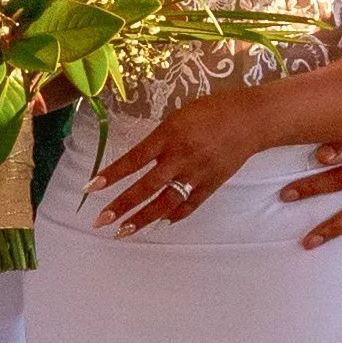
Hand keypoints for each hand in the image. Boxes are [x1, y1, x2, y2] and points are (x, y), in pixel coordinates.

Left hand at [91, 94, 261, 233]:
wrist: (250, 119)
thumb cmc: (212, 110)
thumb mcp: (178, 117)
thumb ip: (159, 139)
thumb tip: (140, 160)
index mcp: (169, 136)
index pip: (133, 159)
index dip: (111, 174)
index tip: (91, 188)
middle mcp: (180, 157)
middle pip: (146, 187)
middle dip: (121, 205)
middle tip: (100, 221)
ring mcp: (197, 174)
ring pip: (165, 202)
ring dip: (142, 219)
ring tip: (123, 231)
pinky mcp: (212, 184)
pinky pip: (190, 205)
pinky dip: (174, 216)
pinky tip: (160, 224)